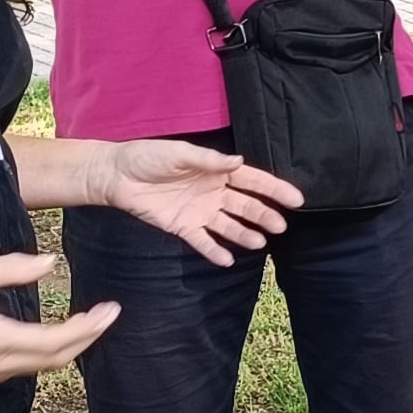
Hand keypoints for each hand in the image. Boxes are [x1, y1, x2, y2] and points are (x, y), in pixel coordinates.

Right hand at [0, 250, 119, 378]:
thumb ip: (14, 268)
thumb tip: (50, 263)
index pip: (52, 341)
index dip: (85, 329)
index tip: (109, 311)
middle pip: (56, 359)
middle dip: (88, 338)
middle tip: (110, 314)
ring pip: (47, 366)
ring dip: (75, 345)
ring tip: (96, 321)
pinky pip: (34, 365)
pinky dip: (57, 350)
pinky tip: (70, 333)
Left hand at [106, 140, 299, 263]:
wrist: (116, 175)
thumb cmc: (147, 157)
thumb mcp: (179, 153)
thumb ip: (209, 160)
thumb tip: (238, 162)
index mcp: (216, 171)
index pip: (252, 181)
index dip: (274, 189)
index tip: (296, 199)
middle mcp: (213, 193)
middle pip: (245, 206)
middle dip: (264, 215)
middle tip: (281, 226)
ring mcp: (199, 212)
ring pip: (228, 226)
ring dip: (244, 234)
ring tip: (260, 243)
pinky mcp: (182, 227)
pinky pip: (202, 241)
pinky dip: (214, 251)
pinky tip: (227, 260)